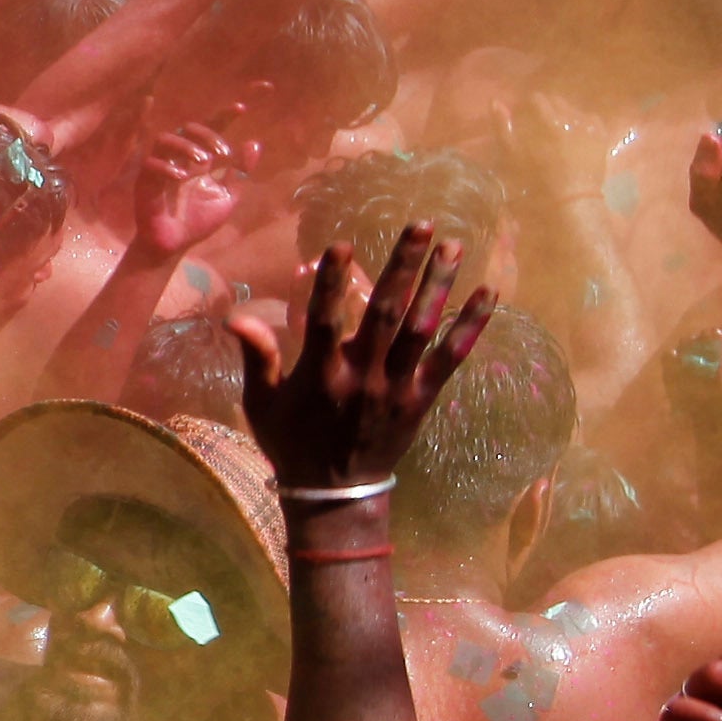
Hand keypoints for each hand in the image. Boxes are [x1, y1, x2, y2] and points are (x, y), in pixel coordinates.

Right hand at [127, 118, 241, 259]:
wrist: (174, 246)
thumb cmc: (197, 222)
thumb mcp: (227, 196)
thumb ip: (240, 172)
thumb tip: (253, 143)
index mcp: (200, 158)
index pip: (212, 128)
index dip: (227, 113)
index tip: (244, 106)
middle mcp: (179, 158)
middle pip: (189, 127)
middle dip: (208, 134)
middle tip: (223, 153)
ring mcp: (160, 168)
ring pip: (165, 139)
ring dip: (186, 146)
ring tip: (203, 162)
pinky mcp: (145, 182)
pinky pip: (151, 164)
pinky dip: (167, 167)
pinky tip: (182, 177)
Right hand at [232, 228, 490, 500]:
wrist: (336, 494)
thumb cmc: (293, 442)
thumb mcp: (261, 404)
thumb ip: (257, 356)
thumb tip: (234, 316)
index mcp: (319, 375)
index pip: (324, 319)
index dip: (330, 282)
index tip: (340, 244)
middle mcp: (361, 376)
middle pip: (385, 313)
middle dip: (403, 267)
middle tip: (420, 226)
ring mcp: (396, 387)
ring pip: (421, 328)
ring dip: (438, 285)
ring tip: (453, 245)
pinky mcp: (422, 399)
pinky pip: (450, 358)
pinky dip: (470, 327)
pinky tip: (487, 294)